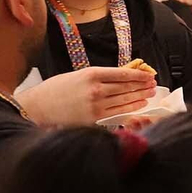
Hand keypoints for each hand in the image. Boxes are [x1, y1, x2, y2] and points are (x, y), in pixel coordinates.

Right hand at [20, 66, 157, 126]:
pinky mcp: (95, 119)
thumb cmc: (55, 90)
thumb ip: (99, 76)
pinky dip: (131, 109)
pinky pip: (119, 113)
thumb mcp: (77, 75)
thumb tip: (122, 75)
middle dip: (142, 85)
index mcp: (91, 74)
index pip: (122, 73)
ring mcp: (96, 105)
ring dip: (140, 96)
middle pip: (127, 87)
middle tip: (153, 84)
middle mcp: (96, 89)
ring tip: (150, 93)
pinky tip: (139, 105)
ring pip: (125, 100)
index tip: (148, 74)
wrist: (38, 107)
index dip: (139, 74)